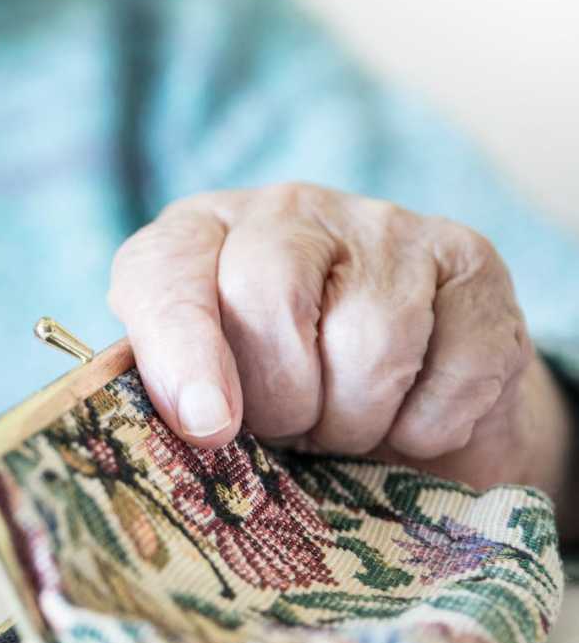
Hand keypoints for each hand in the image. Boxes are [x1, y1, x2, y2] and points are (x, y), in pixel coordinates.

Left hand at [108, 183, 572, 497]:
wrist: (402, 410)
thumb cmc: (276, 400)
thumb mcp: (205, 395)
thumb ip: (175, 396)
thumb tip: (196, 418)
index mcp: (199, 234)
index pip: (169, 270)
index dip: (182, 352)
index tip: (207, 426)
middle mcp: (289, 211)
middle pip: (271, 297)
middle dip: (279, 399)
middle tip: (288, 431)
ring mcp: (388, 229)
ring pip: (370, 342)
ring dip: (354, 421)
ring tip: (342, 427)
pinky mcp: (472, 265)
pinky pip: (451, 372)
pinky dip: (426, 428)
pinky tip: (409, 423)